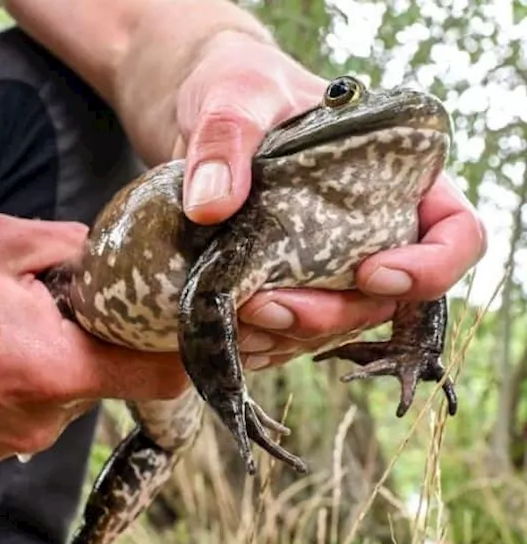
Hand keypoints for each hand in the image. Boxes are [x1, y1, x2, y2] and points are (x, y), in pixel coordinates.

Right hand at [0, 214, 188, 459]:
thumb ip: (73, 246)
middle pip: (109, 376)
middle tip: (50, 296)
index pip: (162, 377)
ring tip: (0, 318)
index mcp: (57, 368)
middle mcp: (44, 418)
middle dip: (93, 334)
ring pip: (68, 388)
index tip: (172, 317)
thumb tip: (110, 256)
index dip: (179, 346)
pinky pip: (32, 404)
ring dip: (52, 352)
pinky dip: (22, 373)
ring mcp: (15, 437)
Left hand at [171, 32, 486, 365]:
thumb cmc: (240, 91)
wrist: (198, 117)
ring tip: (236, 317)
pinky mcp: (284, 286)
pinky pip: (285, 331)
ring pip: (333, 322)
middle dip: (331, 313)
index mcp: (401, 177)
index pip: (455, 233)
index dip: (433, 267)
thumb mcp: (234, 96)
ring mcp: (330, 264)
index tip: (375, 272)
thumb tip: (212, 207)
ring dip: (289, 333)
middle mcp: (376, 230)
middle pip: (385, 297)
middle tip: (268, 306)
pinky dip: (258, 339)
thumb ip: (225, 140)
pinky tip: (223, 329)